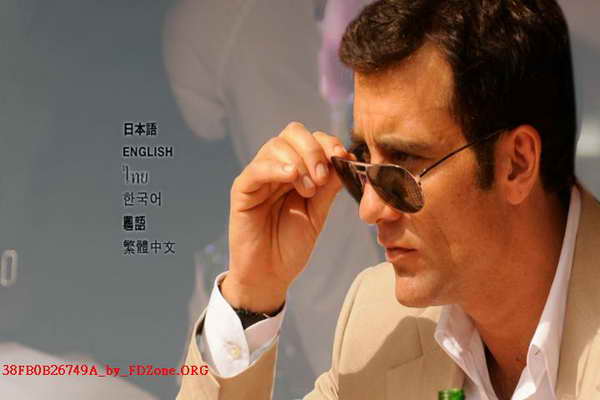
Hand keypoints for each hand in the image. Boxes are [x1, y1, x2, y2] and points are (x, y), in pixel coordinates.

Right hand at [221, 122, 349, 311]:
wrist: (270, 274)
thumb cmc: (292, 244)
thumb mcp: (318, 212)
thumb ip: (329, 186)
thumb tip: (346, 158)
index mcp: (295, 169)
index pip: (310, 138)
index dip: (328, 142)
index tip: (342, 158)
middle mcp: (276, 168)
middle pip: (292, 133)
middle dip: (314, 149)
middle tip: (323, 177)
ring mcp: (258, 177)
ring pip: (275, 146)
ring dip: (299, 162)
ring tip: (309, 190)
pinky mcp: (242, 191)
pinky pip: (256, 169)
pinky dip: (276, 168)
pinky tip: (291, 178)